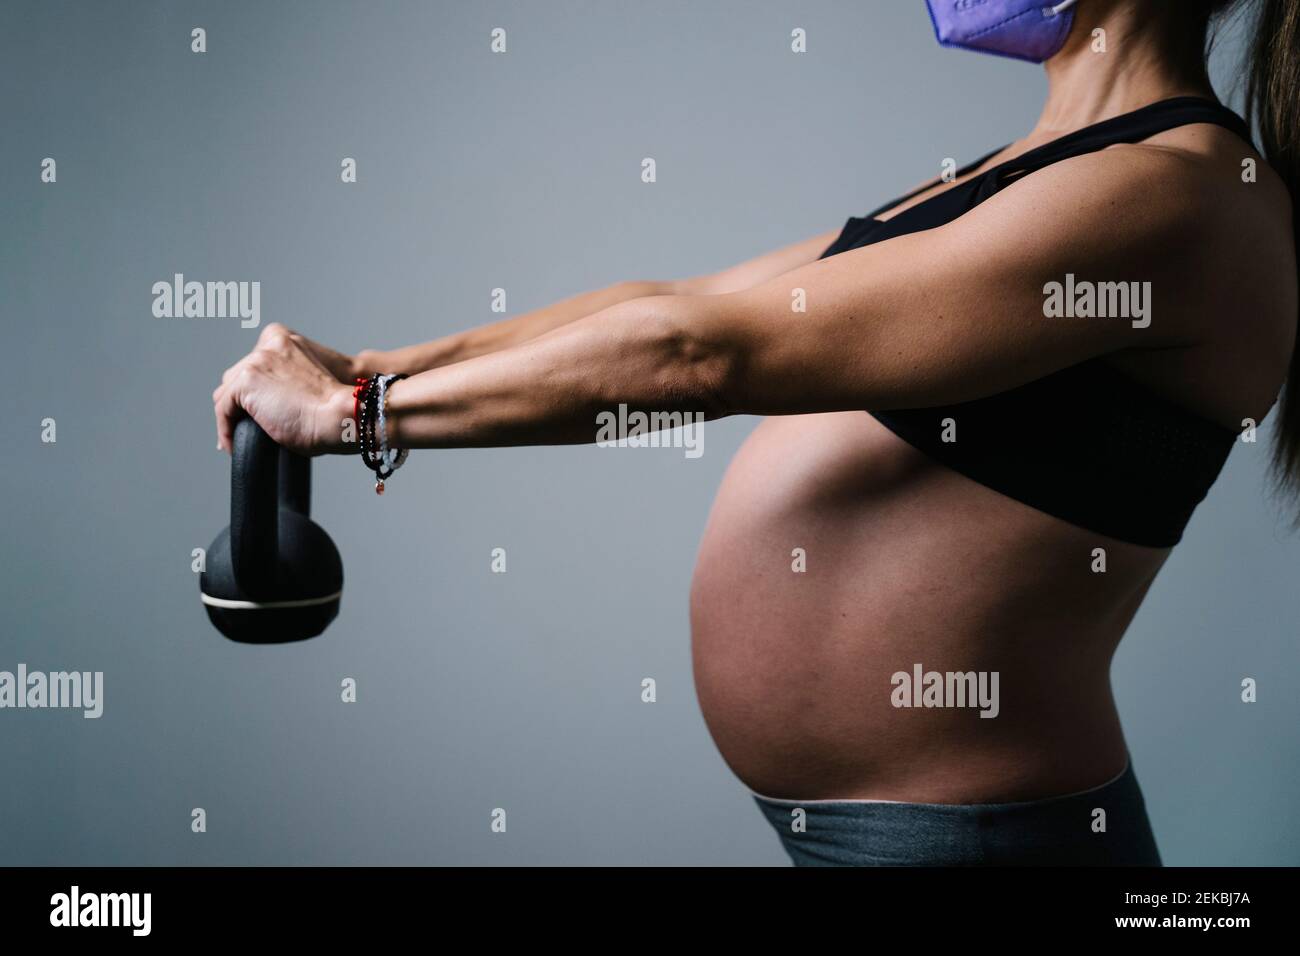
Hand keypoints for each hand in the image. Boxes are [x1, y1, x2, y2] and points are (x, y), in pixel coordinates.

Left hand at [213, 324, 355, 454]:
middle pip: (236, 377)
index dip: (252, 394)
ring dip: (231, 417)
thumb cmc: (335, 408)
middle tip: (244, 427)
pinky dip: (225, 430)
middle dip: (239, 404)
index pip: (253, 366)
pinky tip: (235, 444)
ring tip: (238, 439)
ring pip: (226, 394)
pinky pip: (223, 410)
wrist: (342, 414)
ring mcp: (256, 361)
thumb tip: (270, 407)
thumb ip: (286, 382)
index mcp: (283, 339)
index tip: (255, 414)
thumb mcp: (308, 383)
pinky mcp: (246, 382)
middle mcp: (268, 344)